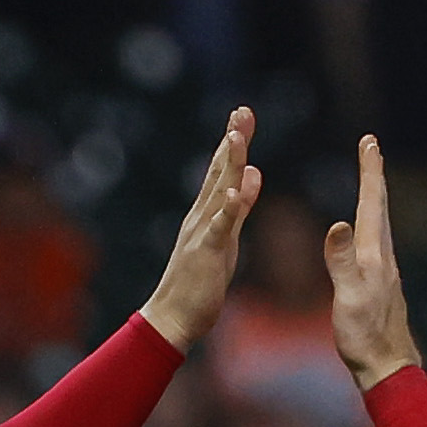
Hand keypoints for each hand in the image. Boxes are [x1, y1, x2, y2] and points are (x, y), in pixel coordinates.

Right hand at [138, 106, 262, 352]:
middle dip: (232, 141)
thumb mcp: (227, 237)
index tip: (242, 116)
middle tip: (242, 111)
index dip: (234, 143)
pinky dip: (227, 210)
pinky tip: (236, 192)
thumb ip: (239, 207)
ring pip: (218, 193)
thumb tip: (253, 175)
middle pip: (220, 172)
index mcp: (208, 212)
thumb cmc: (200, 281)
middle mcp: (202, 215)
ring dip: (228, 165)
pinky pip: (218, 229)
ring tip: (236, 137)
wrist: (173, 316)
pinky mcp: (205, 253)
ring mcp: (201, 232)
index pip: (223, 171)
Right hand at [324, 136, 423, 389]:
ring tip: (370, 181)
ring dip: (374, 198)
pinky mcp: (381, 286)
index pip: (372, 204)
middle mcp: (383, 258)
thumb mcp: (349, 297)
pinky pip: (375, 244)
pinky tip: (368, 233)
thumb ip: (342, 261)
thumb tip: (338, 223)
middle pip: (380, 207)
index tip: (370, 141)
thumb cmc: (365, 337)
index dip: (370, 171)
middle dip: (373, 176)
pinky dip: (371, 225)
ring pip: (380, 224)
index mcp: (374, 255)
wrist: (388, 368)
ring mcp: (384, 272)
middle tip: (371, 148)